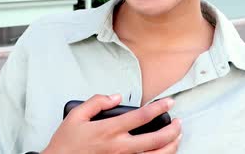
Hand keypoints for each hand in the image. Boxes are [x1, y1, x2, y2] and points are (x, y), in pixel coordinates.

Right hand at [42, 94, 181, 153]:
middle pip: (156, 140)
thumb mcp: (76, 116)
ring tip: (176, 138)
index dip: (159, 107)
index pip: (142, 116)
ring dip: (171, 147)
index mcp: (109, 130)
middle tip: (178, 122)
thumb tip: (115, 96)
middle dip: (173, 130)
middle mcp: (119, 148)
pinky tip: (163, 153)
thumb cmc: (66, 144)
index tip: (169, 101)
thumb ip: (96, 102)